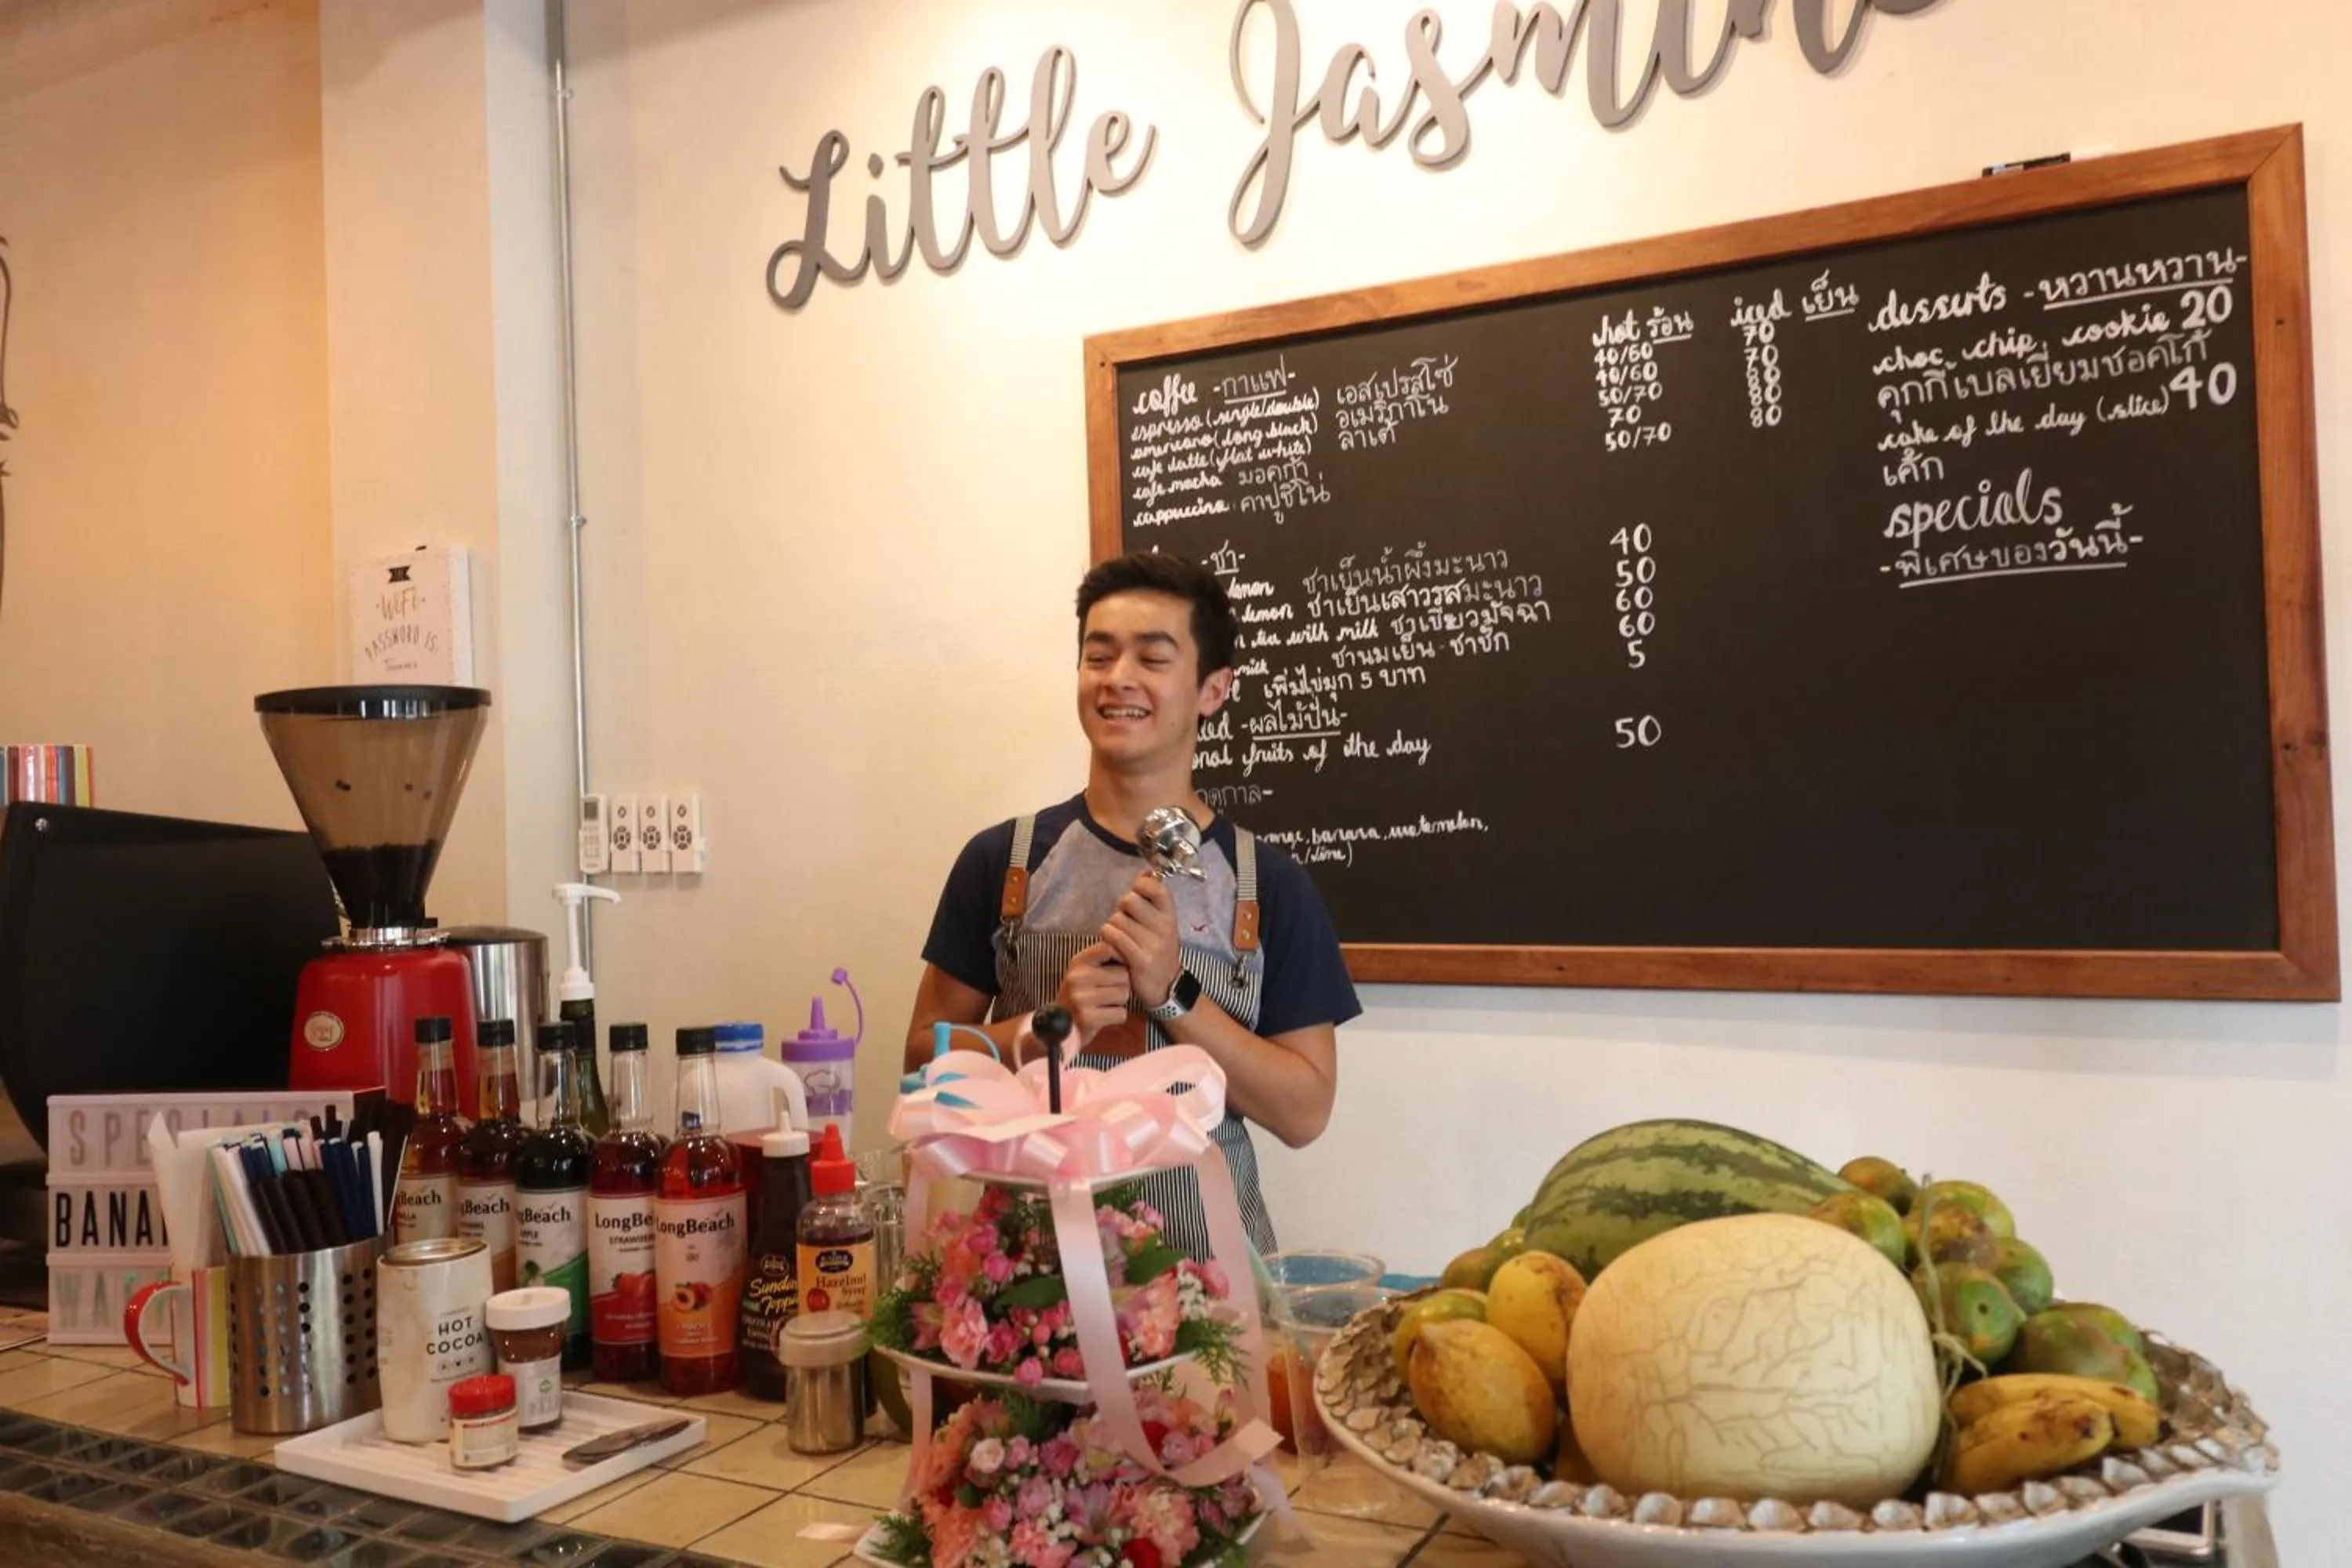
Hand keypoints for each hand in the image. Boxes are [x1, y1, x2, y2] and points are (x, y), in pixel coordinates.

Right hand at [1055, 942, 1131, 1046]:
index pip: (1109, 948)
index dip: (1121, 958)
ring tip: (1103, 1005)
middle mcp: (1077, 977)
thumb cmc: (1080, 995)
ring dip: (1119, 1002)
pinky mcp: (1088, 1018)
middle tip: (1106, 993)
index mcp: (1078, 962)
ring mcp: (1081, 998)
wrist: (1060, 1027)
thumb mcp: (1084, 972)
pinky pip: (1121, 1013)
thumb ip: (1103, 959)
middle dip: (1121, 985)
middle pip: (1123, 975)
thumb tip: (1130, 950)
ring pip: (1124, 994)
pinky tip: (1103, 1017)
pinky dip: (1117, 1017)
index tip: (1117, 968)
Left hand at [1100, 872, 1182, 1009]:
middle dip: (1121, 908)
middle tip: (1124, 920)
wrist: (1166, 986)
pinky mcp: (1139, 959)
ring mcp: (1153, 944)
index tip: (1137, 894)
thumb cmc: (1159, 950)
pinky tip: (1113, 944)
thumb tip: (1145, 871)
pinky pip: (1113, 936)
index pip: (1156, 887)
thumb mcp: (1163, 924)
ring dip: (1112, 926)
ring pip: (1117, 919)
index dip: (1141, 885)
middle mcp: (1164, 927)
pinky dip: (1108, 937)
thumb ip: (1153, 900)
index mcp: (1170, 916)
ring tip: (1119, 936)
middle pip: (1129, 900)